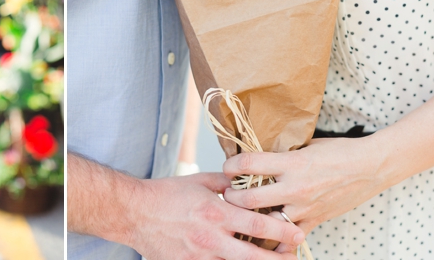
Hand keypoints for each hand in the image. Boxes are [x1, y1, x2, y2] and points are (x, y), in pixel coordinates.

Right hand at [126, 172, 304, 259]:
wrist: (134, 213)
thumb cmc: (165, 194)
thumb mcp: (199, 181)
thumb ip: (226, 184)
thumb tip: (246, 184)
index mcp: (215, 213)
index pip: (258, 225)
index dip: (282, 231)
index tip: (298, 232)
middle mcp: (211, 238)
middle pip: (255, 256)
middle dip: (279, 258)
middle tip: (294, 254)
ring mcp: (200, 256)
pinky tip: (238, 259)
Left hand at [222, 137, 388, 239]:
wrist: (371, 166)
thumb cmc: (338, 151)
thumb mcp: (305, 145)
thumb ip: (281, 153)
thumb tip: (256, 154)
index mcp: (291, 162)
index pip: (249, 164)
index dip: (231, 165)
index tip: (228, 167)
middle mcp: (295, 186)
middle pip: (250, 198)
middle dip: (232, 196)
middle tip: (227, 193)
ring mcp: (305, 207)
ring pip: (267, 222)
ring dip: (250, 218)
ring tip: (241, 214)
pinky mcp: (315, 220)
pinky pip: (290, 237)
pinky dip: (276, 239)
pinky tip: (265, 235)